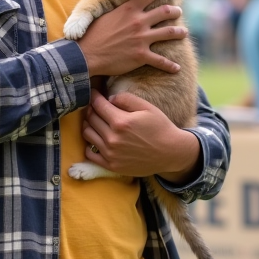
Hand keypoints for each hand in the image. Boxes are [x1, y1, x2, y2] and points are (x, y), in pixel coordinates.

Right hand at [77, 0, 185, 76]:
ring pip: (168, 32)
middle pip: (165, 12)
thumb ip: (119, 10)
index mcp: (129, 10)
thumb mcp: (104, 14)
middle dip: (175, 11)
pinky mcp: (141, 56)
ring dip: (179, 32)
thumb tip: (124, 7)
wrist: (86, 54)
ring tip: (184, 32)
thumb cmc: (92, 34)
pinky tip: (176, 68)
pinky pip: (161, 60)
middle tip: (179, 11)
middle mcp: (139, 22)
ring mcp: (142, 39)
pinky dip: (170, 65)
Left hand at [80, 91, 197, 177]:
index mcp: (121, 122)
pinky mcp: (111, 165)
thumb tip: (108, 98)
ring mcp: (110, 153)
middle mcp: (112, 138)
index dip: (94, 96)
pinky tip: (98, 139)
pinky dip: (90, 145)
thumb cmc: (160, 127)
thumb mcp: (147, 107)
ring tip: (96, 121)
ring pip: (87, 134)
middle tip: (96, 106)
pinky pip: (89, 154)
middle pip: (91, 118)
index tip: (93, 93)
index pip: (98, 105)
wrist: (170, 153)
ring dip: (89, 125)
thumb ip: (125, 99)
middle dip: (92, 109)